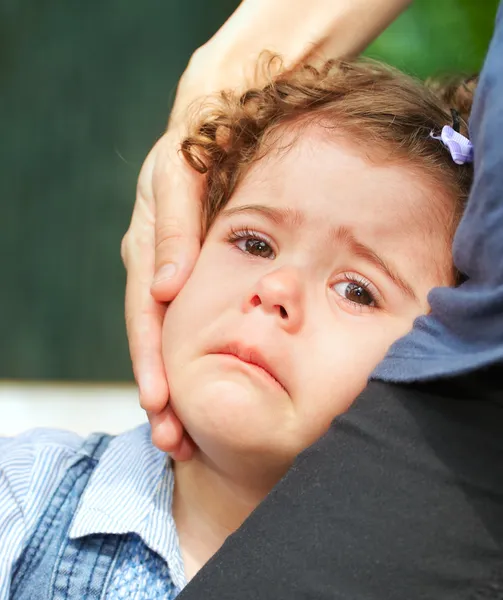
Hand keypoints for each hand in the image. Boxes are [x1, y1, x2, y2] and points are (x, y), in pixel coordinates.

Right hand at [122, 126, 202, 459]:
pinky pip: (186, 325)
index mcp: (149, 250)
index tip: (161, 406)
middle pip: (153, 341)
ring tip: (184, 436)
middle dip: (161, 394)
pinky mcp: (189, 275)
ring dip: (173, 389)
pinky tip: (201, 391)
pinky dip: (190, 361)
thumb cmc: (198, 147)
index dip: (151, 363)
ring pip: (168, 341)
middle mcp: (154, 270)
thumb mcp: (180, 177)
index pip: (146, 318)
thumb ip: (175, 230)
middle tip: (175, 442)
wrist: (212, 121)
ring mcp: (170, 275)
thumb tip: (167, 289)